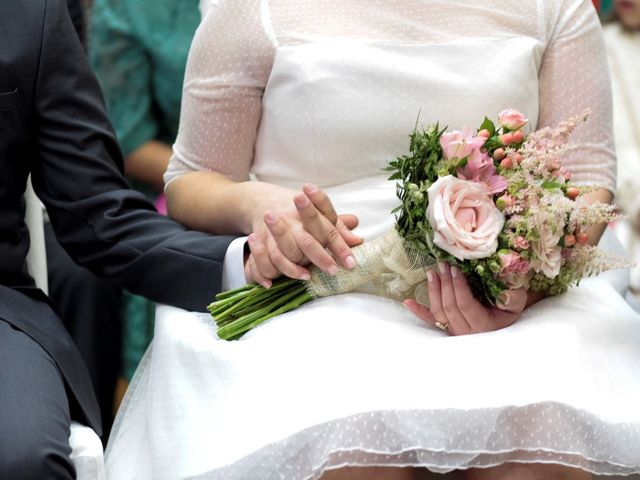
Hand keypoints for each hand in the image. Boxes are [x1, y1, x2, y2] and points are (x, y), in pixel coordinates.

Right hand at [245, 184, 362, 286]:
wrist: (264, 201)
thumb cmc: (298, 210)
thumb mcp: (320, 214)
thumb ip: (338, 229)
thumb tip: (359, 241)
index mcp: (310, 214)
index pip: (329, 230)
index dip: (341, 247)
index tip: (351, 263)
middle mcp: (291, 222)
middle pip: (306, 241)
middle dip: (319, 257)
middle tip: (332, 270)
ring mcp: (273, 233)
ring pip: (281, 254)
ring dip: (292, 268)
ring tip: (306, 277)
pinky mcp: (259, 242)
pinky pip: (260, 261)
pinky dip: (264, 274)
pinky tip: (271, 284)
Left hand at [403, 263, 527, 334]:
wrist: (505, 321)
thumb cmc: (510, 309)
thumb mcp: (518, 303)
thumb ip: (514, 298)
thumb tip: (505, 294)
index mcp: (483, 325)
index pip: (465, 304)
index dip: (458, 287)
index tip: (455, 269)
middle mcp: (467, 332)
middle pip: (449, 306)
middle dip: (445, 284)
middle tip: (443, 265)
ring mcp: (455, 331)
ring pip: (439, 312)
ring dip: (433, 291)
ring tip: (432, 273)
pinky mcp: (448, 328)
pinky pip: (431, 321)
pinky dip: (419, 311)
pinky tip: (407, 302)